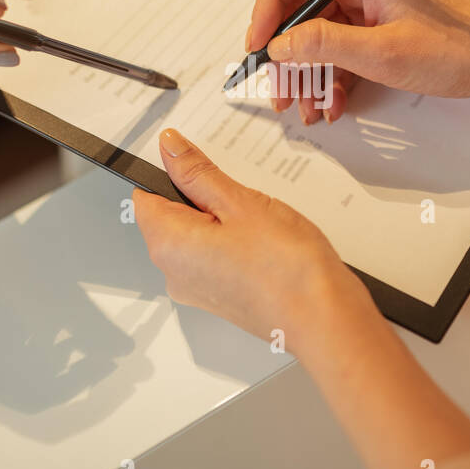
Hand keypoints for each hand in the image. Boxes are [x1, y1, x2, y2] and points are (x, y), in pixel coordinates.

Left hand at [133, 128, 379, 349]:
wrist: (324, 321)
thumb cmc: (287, 268)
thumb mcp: (240, 203)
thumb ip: (198, 173)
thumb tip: (169, 147)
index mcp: (168, 244)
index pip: (145, 196)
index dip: (172, 174)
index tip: (202, 167)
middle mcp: (174, 272)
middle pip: (172, 216)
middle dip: (203, 197)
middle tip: (243, 197)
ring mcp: (197, 288)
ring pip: (197, 235)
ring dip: (224, 219)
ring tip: (261, 224)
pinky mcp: (221, 297)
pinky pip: (215, 256)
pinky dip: (235, 242)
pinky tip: (266, 242)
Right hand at [245, 0, 469, 121]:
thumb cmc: (464, 46)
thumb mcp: (385, 52)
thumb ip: (326, 45)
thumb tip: (281, 44)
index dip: (265, 6)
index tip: (260, 45)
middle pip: (299, 7)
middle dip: (286, 52)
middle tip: (281, 89)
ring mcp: (372, 6)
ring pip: (319, 35)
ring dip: (308, 72)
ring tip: (307, 106)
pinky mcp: (382, 29)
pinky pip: (342, 50)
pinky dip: (332, 77)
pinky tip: (333, 103)